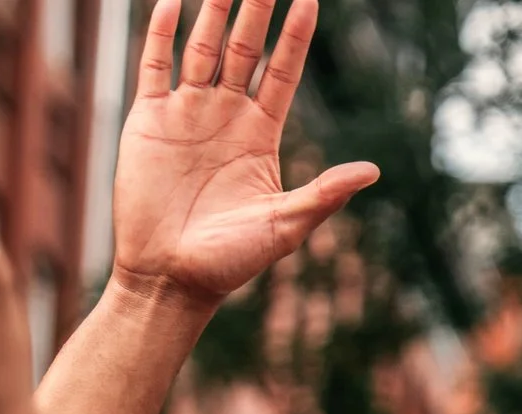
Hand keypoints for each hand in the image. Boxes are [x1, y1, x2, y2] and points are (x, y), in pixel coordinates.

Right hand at [110, 0, 379, 308]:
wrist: (171, 278)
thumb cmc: (231, 261)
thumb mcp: (286, 226)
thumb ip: (325, 194)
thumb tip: (372, 172)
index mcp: (261, 135)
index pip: (281, 71)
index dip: (295, 36)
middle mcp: (225, 116)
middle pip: (245, 48)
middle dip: (255, 9)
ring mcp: (187, 114)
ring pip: (202, 47)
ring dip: (212, 10)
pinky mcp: (149, 120)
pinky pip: (155, 65)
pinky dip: (160, 32)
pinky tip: (171, 2)